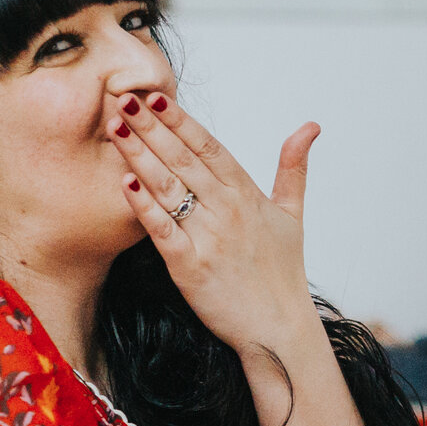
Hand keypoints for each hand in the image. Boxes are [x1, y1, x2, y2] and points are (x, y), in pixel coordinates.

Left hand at [108, 90, 320, 357]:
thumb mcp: (293, 215)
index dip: (182, 121)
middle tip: (124, 98)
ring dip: (140, 155)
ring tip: (116, 128)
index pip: (210, 148)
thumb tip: (310, 127)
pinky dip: (143, 205)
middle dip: (152, 127)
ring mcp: (209, 238)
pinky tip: (124, 181)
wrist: (279, 329)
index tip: (156, 97)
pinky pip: (162, 229)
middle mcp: (229, 211)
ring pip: (169, 187)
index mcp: (249, 196)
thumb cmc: (283, 273)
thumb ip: (293, 168)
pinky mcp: (190, 266)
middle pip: (184, 160)